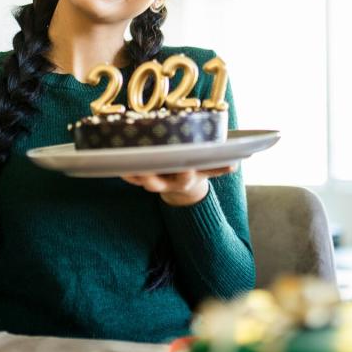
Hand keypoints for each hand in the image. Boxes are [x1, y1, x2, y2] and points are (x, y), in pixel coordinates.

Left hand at [121, 165, 235, 206]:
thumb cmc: (197, 170)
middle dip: (151, 178)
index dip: (185, 173)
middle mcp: (169, 183)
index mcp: (186, 179)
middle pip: (159, 183)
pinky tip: (117, 164)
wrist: (183, 187)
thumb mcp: (208, 169)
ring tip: (125, 166)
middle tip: (145, 172)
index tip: (185, 166)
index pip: (186, 177)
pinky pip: (132, 177)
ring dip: (133, 175)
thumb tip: (234, 165)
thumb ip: (219, 167)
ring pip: (142, 180)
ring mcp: (155, 182)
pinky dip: (125, 172)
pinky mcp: (143, 179)